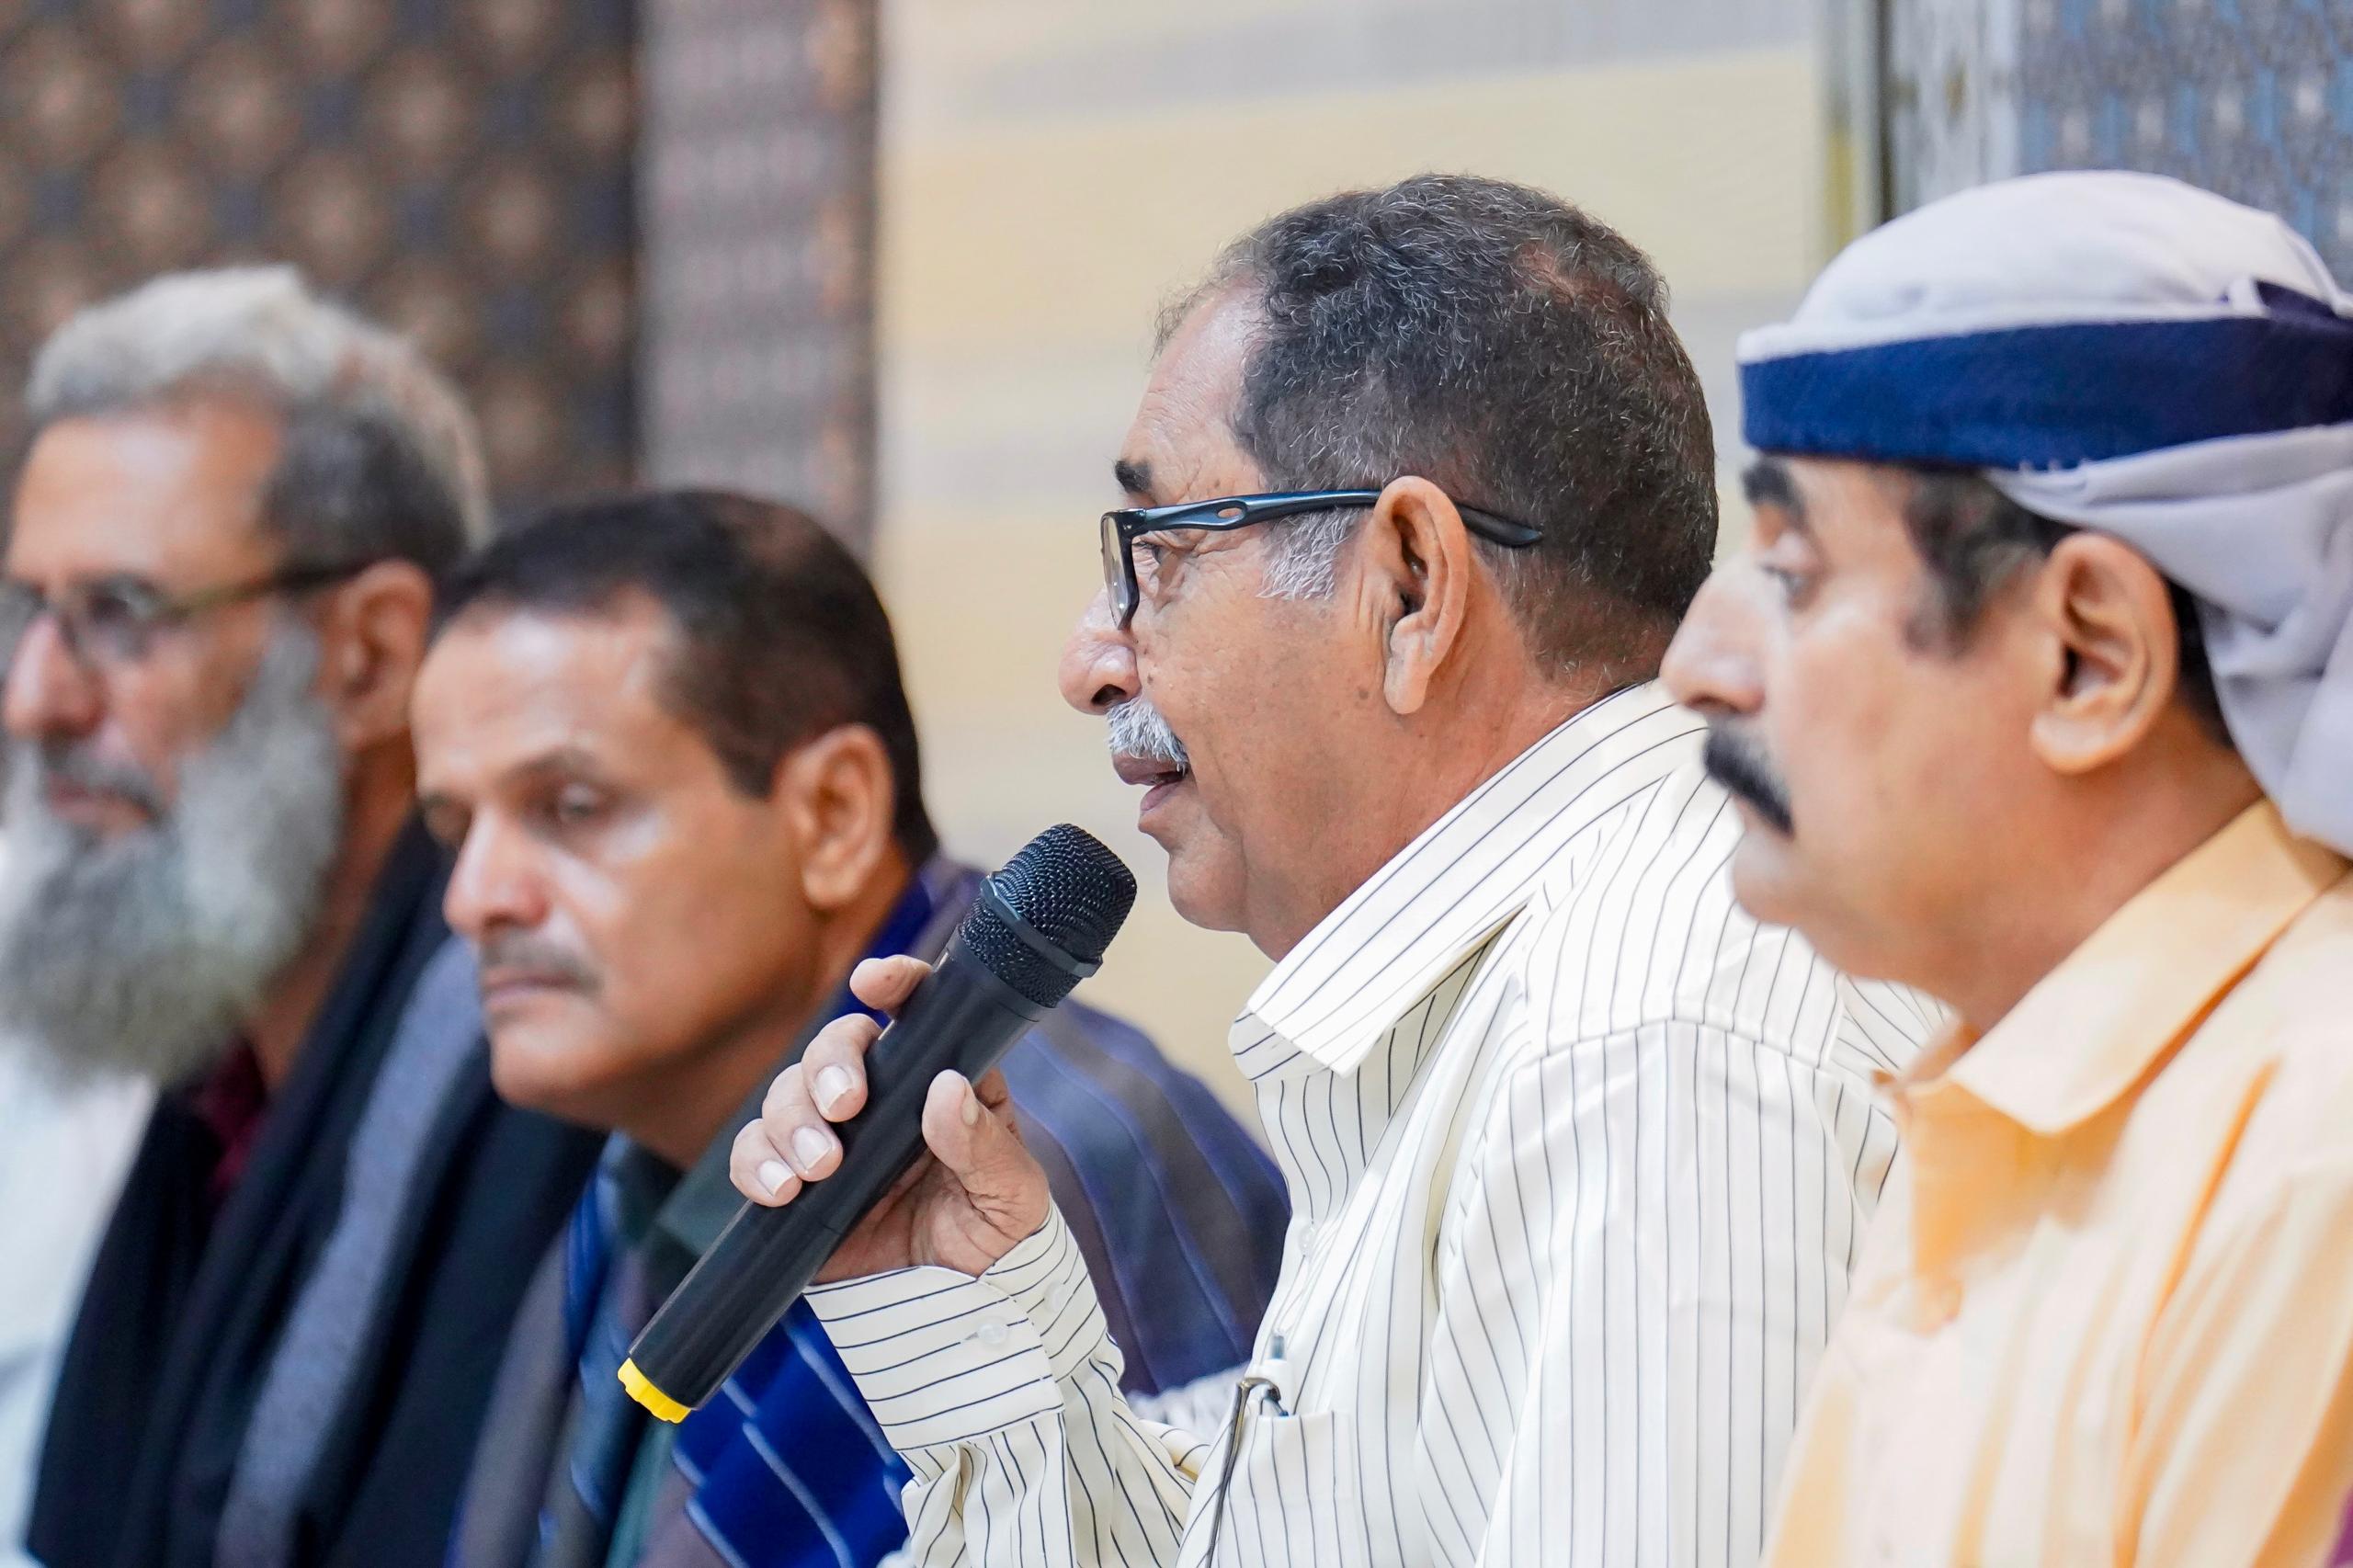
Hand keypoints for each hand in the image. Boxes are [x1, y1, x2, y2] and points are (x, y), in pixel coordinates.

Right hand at [728, 955, 1051, 1280]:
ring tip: (821, 1168)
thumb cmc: (997, 1236)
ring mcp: (834, 1138)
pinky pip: (755, 1156)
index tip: (873, 982)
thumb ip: (982, 1143)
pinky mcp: (795, 1184)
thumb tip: (947, 1088)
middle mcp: (883, 1098)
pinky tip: (781, 1190)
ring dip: (792, 1121)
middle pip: (835, 1047)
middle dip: (829, 1066)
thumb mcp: (1012, 1193)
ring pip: (787, 1095)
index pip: (916, 1012)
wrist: (958, 1311)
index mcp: (940, 1081)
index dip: (894, 982)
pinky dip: (756, 1165)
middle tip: (845, 1107)